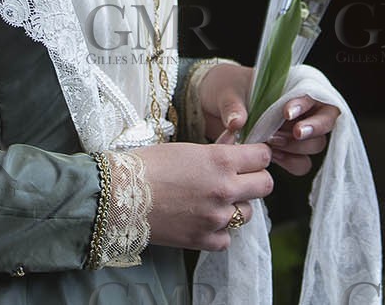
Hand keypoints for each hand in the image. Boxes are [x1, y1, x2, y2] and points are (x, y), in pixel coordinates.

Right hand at [134, 141, 274, 251]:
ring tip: (213, 201)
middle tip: (240, 179)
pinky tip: (202, 221)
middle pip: (265, 186)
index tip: (250, 158)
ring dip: (235, 207)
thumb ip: (216, 150)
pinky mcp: (204, 239)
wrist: (119, 195)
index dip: (257, 156)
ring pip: (247, 214)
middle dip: (255, 180)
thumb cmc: (147, 165)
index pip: (263, 157)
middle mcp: (225, 189)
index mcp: (220, 161)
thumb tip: (235, 145)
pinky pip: (227, 238)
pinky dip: (218, 231)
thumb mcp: (186, 148)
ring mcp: (216, 217)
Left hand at [196, 62, 340, 175]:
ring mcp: (296, 131)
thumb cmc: (227, 88)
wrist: (214, 104)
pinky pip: (301, 163)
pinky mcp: (287, 151)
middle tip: (285, 134)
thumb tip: (236, 123)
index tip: (286, 113)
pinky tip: (272, 156)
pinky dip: (290, 163)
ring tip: (271, 143)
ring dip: (297, 148)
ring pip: (315, 145)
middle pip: (325, 122)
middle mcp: (302, 110)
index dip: (306, 105)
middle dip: (309, 130)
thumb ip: (233, 106)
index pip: (315, 94)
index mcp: (293, 86)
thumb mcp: (227, 90)